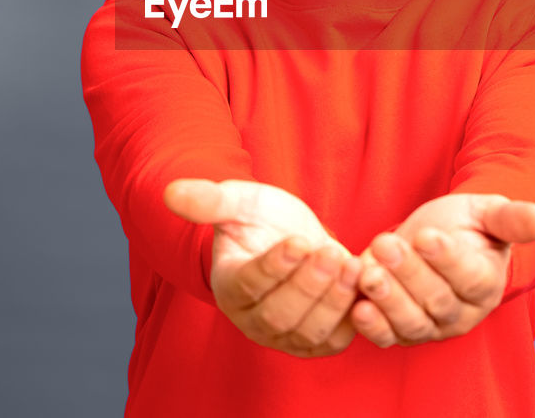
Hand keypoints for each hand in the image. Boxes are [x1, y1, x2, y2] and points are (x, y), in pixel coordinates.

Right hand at [164, 178, 361, 356]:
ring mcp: (285, 336)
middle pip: (279, 314)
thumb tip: (171, 192)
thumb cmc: (263, 219)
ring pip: (308, 331)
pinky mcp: (316, 342)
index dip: (275, 266)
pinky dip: (350, 317)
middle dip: (308, 284)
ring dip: (333, 299)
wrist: (295, 237)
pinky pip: (334, 340)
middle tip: (332, 252)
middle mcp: (253, 320)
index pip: (249, 285)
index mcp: (229, 286)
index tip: (299, 240)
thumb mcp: (239, 202)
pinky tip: (363, 284)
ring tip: (351, 263)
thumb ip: (209, 200)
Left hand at [350, 193, 534, 347]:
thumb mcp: (487, 213)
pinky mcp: (399, 331)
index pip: (470, 278)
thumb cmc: (465, 226)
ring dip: (388, 299)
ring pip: (412, 322)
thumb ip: (512, 219)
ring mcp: (430, 326)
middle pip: (437, 300)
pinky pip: (387, 336)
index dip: (448, 259)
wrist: (433, 239)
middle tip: (387, 245)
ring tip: (368, 273)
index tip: (427, 236)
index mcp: (486, 283)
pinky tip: (358, 307)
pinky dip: (372, 327)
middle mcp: (461, 313)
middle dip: (410, 273)